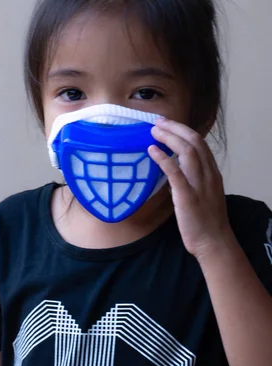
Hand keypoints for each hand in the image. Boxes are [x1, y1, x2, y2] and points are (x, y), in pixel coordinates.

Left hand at [148, 118, 232, 260]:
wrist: (213, 243)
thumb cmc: (205, 221)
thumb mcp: (201, 193)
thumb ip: (188, 179)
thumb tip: (170, 169)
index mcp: (212, 172)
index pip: (199, 142)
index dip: (182, 130)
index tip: (167, 123)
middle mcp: (208, 174)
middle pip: (194, 141)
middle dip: (175, 128)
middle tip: (158, 122)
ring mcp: (199, 184)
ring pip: (188, 151)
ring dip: (170, 137)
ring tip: (154, 131)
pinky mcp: (188, 196)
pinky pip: (176, 172)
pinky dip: (163, 158)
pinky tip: (152, 150)